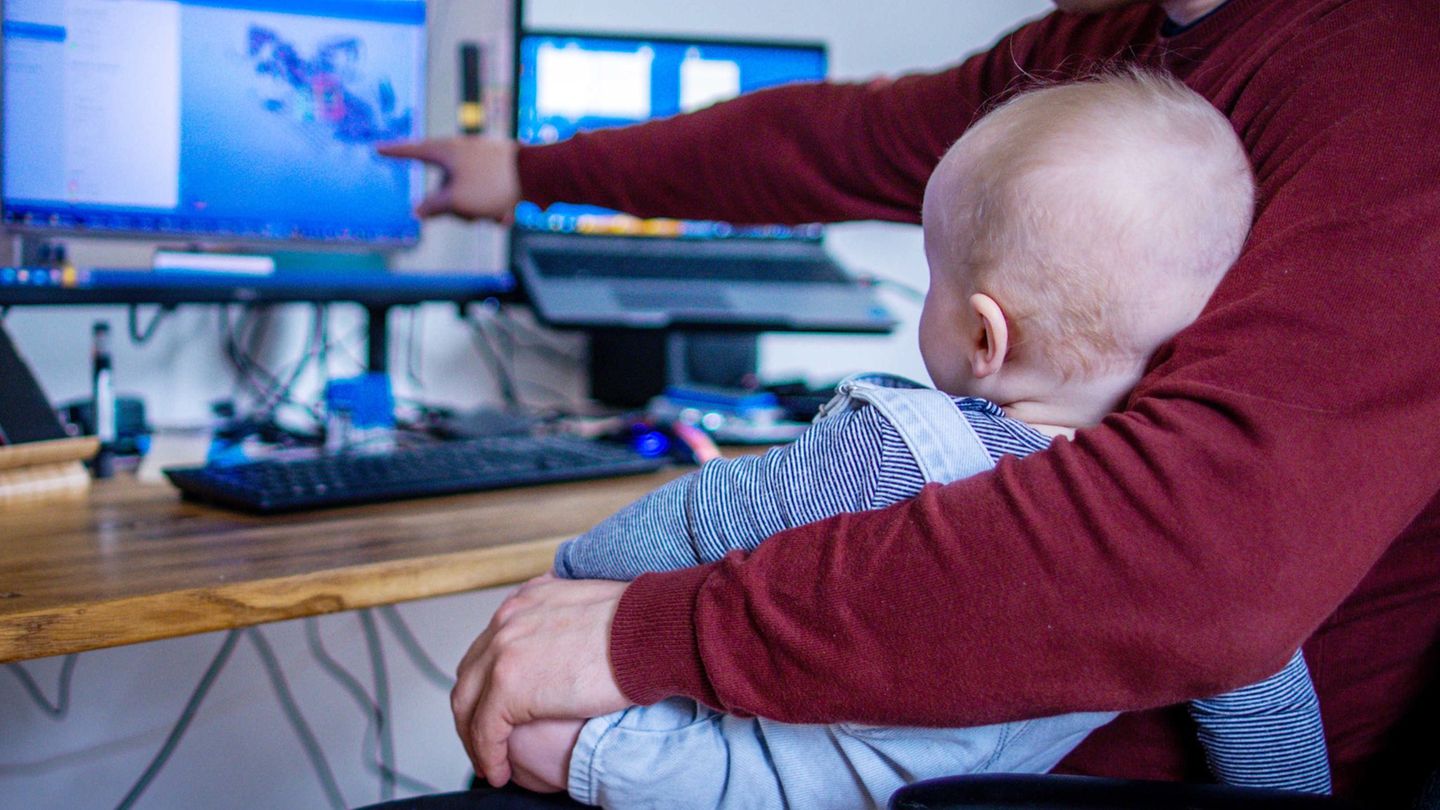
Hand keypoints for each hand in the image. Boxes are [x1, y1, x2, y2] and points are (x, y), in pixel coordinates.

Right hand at [376, 137, 519, 220]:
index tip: (378, 148)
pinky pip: (486, 193)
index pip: (412, 151)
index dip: (394, 153)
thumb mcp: (457, 201)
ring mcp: (482, 159)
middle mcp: (462, 151)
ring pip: (467, 194)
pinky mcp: (499, 169)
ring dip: (479, 211)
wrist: (538, 175)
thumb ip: (433, 207)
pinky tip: (507, 213)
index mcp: (446, 151)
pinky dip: (493, 206)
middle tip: (474, 215)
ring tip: (497, 214)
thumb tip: (418, 212)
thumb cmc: (493, 185)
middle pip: (444, 186)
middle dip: (457, 208)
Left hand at [452, 575, 630, 786]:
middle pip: (471, 675)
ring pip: (468, 705)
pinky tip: (500, 772)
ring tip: (491, 764)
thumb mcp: (592, 607)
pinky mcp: (508, 686)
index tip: (497, 708)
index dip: (488, 684)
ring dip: (476, 739)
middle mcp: (506, 621)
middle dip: (474, 711)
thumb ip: (568, 620)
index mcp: (525, 601)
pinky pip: (485, 731)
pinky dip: (488, 756)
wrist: (652, 631)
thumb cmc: (641, 625)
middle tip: (486, 740)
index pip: (489, 647)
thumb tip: (575, 639)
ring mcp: (502, 652)